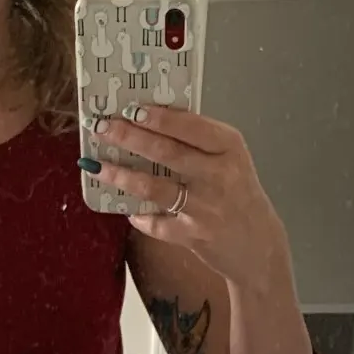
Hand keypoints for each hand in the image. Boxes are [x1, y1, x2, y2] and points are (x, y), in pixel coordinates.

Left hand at [92, 106, 286, 286]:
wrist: (257, 244)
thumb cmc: (237, 193)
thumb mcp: (230, 158)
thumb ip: (199, 141)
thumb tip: (151, 119)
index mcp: (229, 146)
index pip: (190, 125)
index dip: (158, 117)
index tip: (130, 108)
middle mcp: (218, 174)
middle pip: (166, 152)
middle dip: (129, 138)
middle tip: (101, 128)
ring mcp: (205, 207)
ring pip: (154, 187)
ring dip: (121, 176)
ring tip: (96, 167)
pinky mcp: (193, 235)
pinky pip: (156, 224)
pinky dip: (139, 216)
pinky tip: (127, 210)